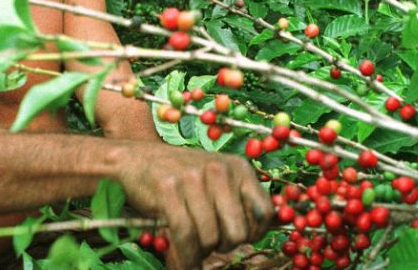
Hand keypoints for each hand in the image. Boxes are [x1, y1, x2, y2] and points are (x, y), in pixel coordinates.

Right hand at [115, 143, 273, 269]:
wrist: (138, 158)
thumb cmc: (184, 177)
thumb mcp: (220, 179)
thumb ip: (243, 199)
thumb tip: (279, 224)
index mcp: (239, 167)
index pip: (264, 212)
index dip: (253, 233)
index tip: (237, 237)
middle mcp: (220, 170)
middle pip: (237, 232)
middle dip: (224, 245)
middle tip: (210, 242)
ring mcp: (193, 178)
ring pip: (209, 238)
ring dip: (200, 252)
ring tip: (192, 246)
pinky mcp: (168, 189)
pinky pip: (184, 236)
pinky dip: (185, 257)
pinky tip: (183, 263)